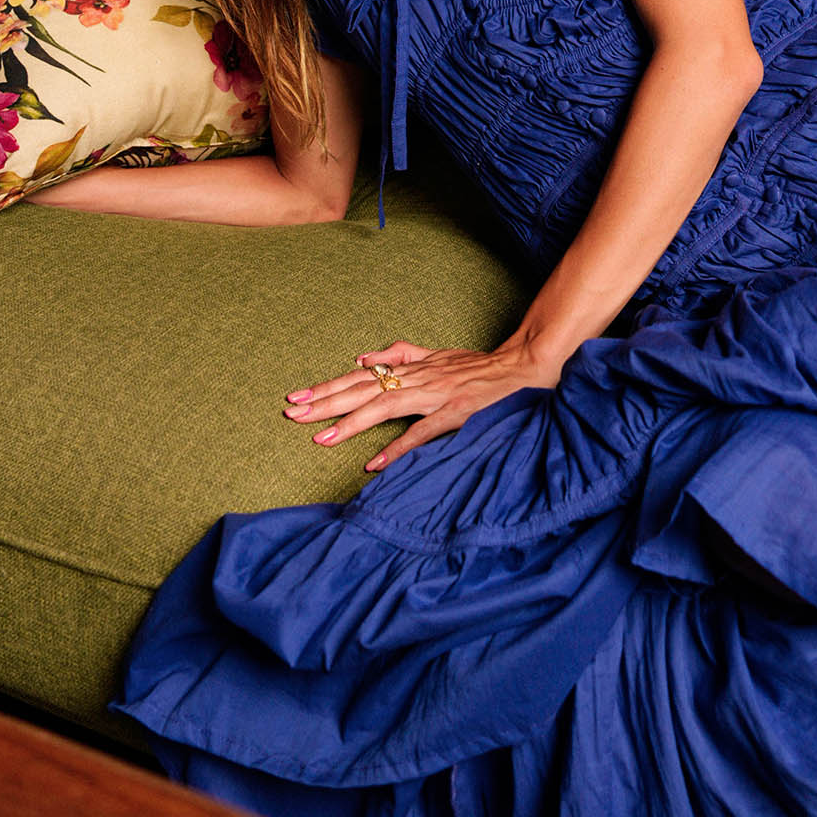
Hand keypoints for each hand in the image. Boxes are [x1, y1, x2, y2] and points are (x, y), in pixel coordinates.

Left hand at [283, 337, 564, 472]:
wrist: (524, 366)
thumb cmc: (481, 366)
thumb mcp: (438, 354)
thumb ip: (402, 353)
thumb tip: (362, 357)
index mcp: (414, 366)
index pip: (363, 376)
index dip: (330, 386)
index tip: (298, 397)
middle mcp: (420, 378)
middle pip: (365, 389)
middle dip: (327, 401)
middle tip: (292, 413)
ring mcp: (437, 395)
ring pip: (386, 406)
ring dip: (352, 421)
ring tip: (320, 437)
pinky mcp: (456, 412)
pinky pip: (422, 431)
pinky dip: (397, 446)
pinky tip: (373, 463)